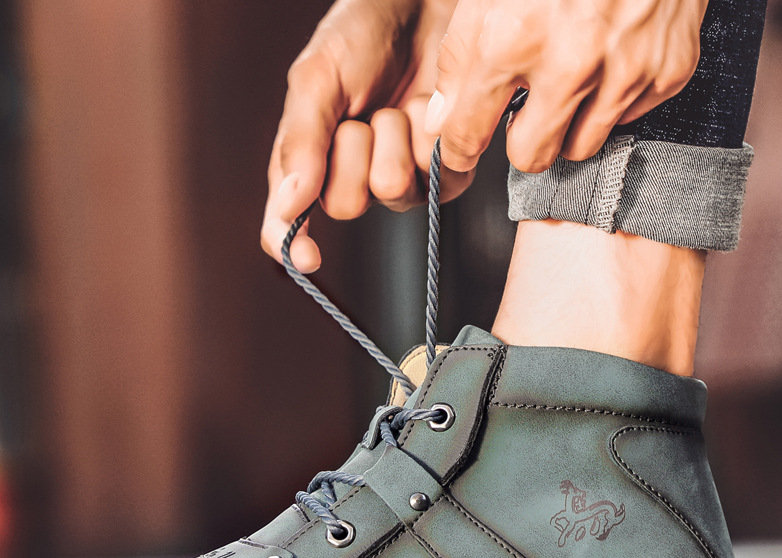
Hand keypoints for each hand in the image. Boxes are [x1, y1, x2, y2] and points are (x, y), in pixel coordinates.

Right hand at [261, 0, 472, 272]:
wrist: (422, 6)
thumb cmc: (362, 37)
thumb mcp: (316, 80)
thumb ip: (300, 142)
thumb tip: (288, 207)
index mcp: (309, 164)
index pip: (290, 223)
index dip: (294, 245)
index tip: (307, 258)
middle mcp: (352, 181)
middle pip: (345, 204)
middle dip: (351, 151)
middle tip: (359, 115)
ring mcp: (400, 182)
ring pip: (391, 189)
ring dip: (393, 136)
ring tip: (395, 106)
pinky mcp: (443, 177)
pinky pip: (434, 178)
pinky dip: (427, 135)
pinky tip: (424, 110)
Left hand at [425, 0, 708, 172]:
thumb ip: (459, 59)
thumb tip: (443, 122)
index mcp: (512, 38)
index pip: (469, 134)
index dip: (459, 150)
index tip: (462, 151)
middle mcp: (570, 63)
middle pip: (530, 157)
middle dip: (523, 139)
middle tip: (526, 107)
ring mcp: (623, 71)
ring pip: (580, 147)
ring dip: (569, 124)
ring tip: (570, 77)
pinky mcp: (666, 72)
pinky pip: (625, 119)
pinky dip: (613, 97)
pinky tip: (610, 57)